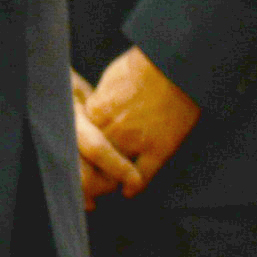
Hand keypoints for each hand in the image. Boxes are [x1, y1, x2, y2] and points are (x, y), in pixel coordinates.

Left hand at [84, 46, 200, 198]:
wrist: (176, 66)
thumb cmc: (143, 66)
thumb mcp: (110, 78)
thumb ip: (99, 101)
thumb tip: (93, 112)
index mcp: (98, 111)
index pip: (79, 138)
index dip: (80, 147)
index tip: (79, 153)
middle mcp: (114, 130)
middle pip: (94, 159)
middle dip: (91, 168)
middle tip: (90, 176)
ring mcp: (136, 142)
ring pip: (115, 171)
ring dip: (110, 179)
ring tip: (108, 183)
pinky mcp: (159, 150)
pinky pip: (143, 176)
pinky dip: (134, 186)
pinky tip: (129, 191)